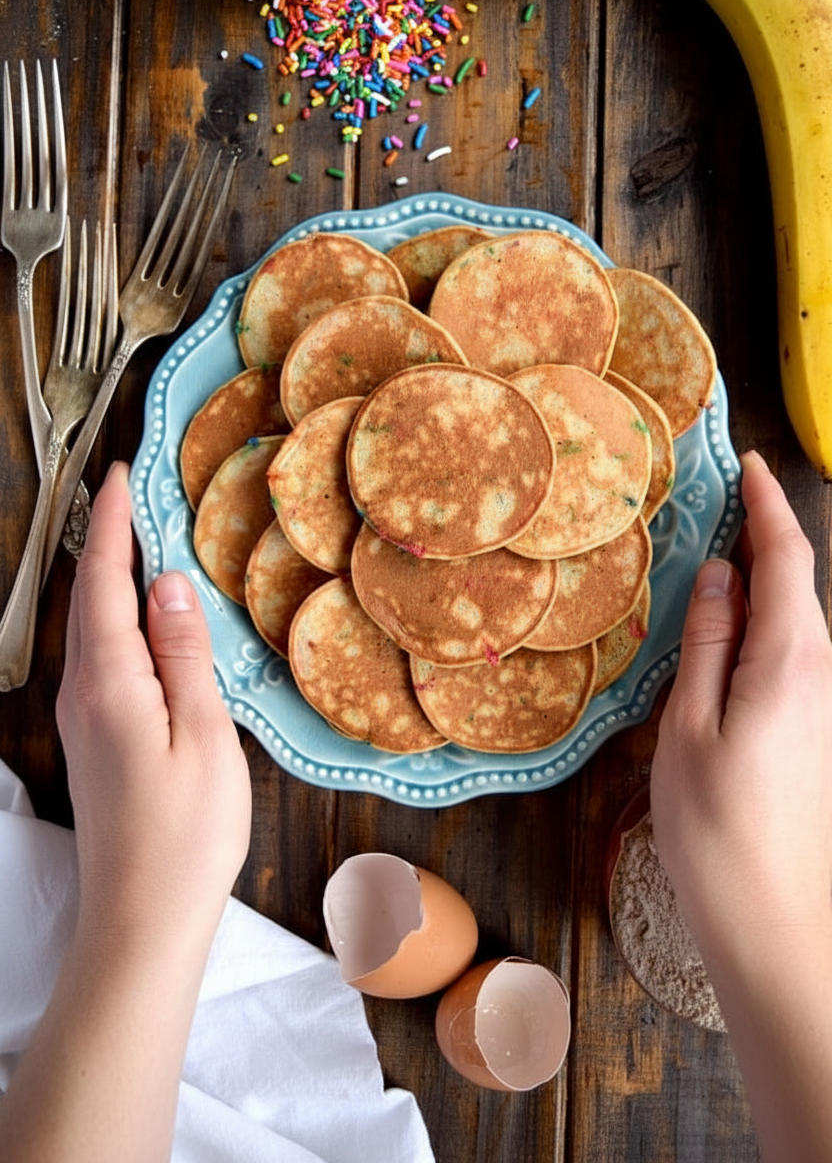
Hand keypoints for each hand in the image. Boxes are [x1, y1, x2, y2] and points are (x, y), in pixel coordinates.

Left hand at [57, 461, 251, 960]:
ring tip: (141, 538)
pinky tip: (143, 618)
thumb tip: (168, 583)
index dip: (114, 522)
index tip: (122, 471)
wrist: (142, 919)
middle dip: (108, 538)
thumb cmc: (185, 835)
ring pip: (92, 626)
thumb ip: (184, 655)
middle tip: (135, 491)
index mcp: (110, 682)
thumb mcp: (203, 736)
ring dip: (112, 576)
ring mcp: (84, 717)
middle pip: (90, 597)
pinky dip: (117, 617)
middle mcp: (84, 691)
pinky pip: (100, 655)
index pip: (107, 581)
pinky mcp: (95, 738)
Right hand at [651, 449, 831, 1162]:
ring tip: (711, 556)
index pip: (787, 558)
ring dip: (760, 580)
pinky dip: (761, 623)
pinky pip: (790, 654)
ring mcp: (822, 707)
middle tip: (713, 502)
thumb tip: (718, 575)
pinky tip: (724, 631)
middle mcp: (820, 676)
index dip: (766, 505)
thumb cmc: (719, 833)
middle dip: (762, 535)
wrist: (775, 929)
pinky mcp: (812, 733)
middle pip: (797, 584)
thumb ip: (707, 643)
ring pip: (794, 619)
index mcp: (790, 662)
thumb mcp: (689, 728)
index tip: (746, 464)